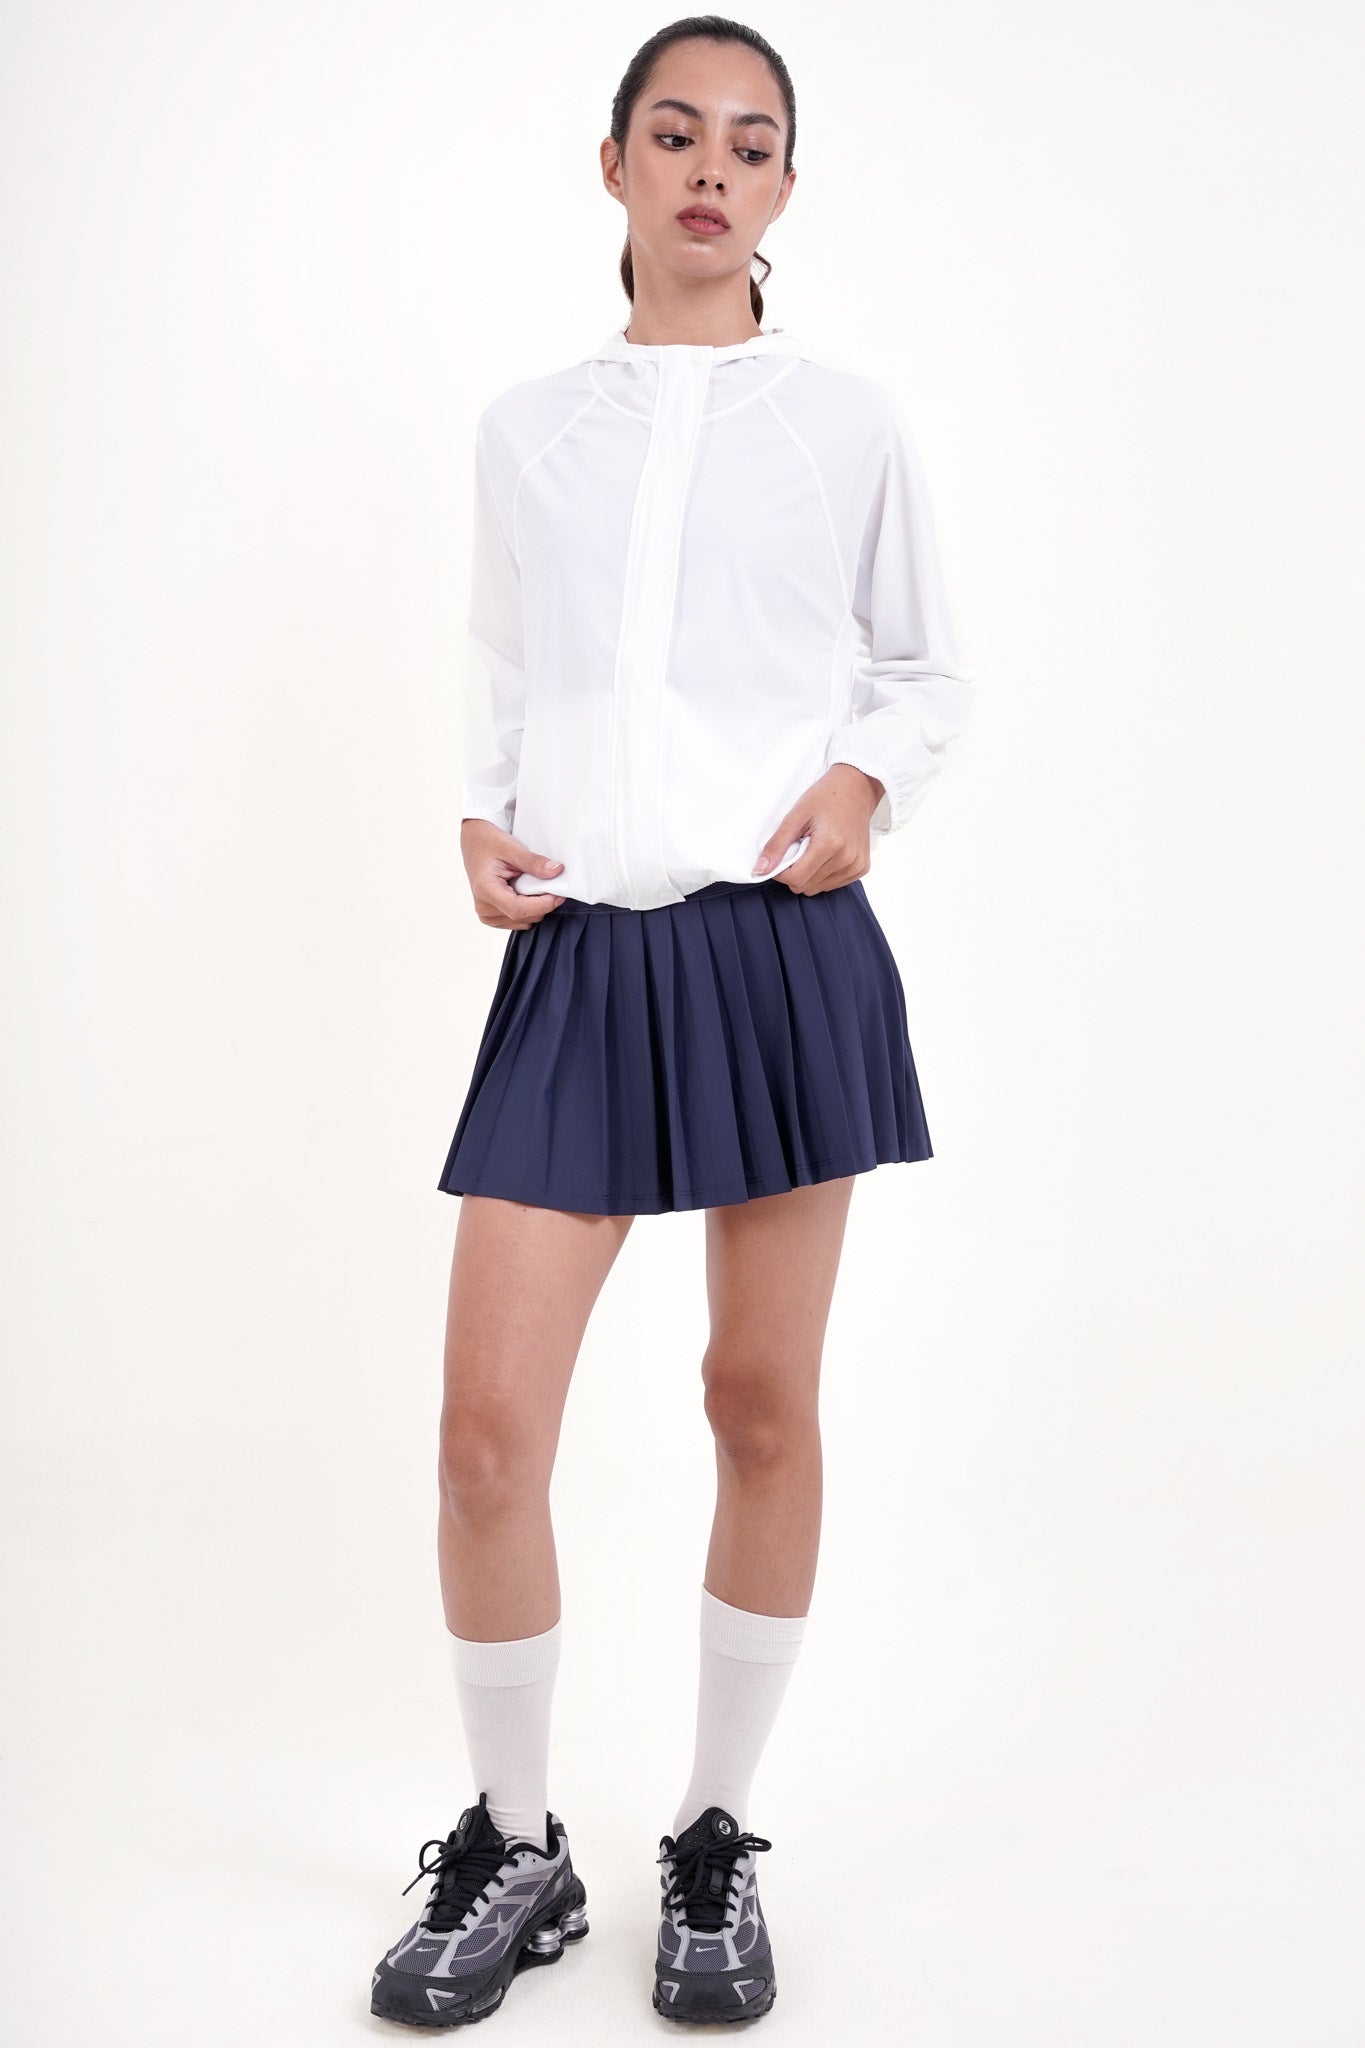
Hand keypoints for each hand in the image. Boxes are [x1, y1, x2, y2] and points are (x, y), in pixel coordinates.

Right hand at [460, 818, 565, 928]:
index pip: (518, 909)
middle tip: (547, 883)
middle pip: (524, 916)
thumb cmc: (488, 844)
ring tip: (529, 885)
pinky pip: (520, 921)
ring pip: (524, 921)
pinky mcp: (493, 918)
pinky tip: (524, 892)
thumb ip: (534, 862)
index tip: (559, 895)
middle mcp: (484, 907)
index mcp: (485, 890)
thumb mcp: (511, 848)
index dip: (542, 904)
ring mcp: (488, 915)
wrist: (475, 843)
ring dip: (535, 906)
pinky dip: (528, 909)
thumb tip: (556, 871)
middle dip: (541, 903)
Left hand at [750, 765, 884, 894]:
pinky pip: (833, 884)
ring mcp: (856, 865)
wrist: (856, 787)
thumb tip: (759, 870)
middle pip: (806, 886)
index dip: (781, 872)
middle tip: (799, 848)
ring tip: (814, 849)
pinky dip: (824, 874)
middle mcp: (846, 859)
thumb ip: (777, 845)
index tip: (781, 856)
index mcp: (830, 844)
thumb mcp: (796, 815)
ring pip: (818, 888)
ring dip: (809, 873)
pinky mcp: (862, 868)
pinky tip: (827, 854)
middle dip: (796, 872)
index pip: (795, 879)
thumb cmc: (827, 796)